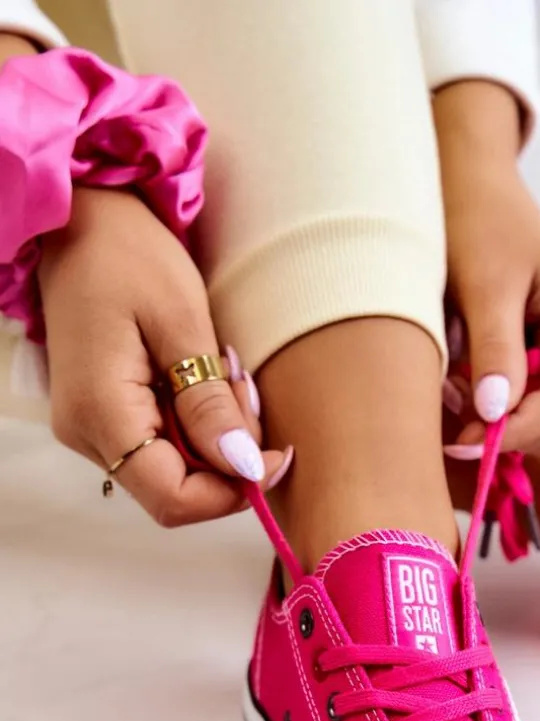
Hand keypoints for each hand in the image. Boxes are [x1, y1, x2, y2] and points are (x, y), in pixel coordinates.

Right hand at [39, 188, 289, 525]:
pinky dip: (196, 424)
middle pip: (175, 490)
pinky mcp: (104, 415)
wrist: (82, 219)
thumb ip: (209, 403)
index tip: (275, 456)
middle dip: (227, 457)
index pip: (172, 499)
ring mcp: (92, 427)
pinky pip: (160, 444)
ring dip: (215, 437)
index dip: (231, 492)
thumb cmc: (127, 254)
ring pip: (172, 470)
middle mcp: (87, 434)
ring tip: (224, 373)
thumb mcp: (181, 320)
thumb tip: (242, 467)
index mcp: (101, 413)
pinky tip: (205, 378)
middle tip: (245, 390)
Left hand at [434, 82, 539, 458]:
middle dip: (509, 431)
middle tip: (451, 426)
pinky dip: (486, 407)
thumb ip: (494, 350)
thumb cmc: (479, 219)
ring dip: (495, 423)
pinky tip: (454, 388)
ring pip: (539, 420)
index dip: (522, 430)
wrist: (462, 184)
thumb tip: (495, 414)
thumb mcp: (485, 284)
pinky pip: (520, 403)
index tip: (468, 441)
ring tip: (448, 397)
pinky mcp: (535, 358)